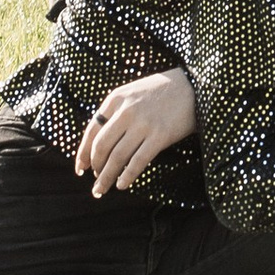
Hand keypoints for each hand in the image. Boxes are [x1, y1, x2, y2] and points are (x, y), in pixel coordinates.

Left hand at [75, 66, 198, 195]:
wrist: (194, 85)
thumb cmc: (162, 91)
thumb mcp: (132, 93)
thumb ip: (116, 112)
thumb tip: (99, 143)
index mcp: (116, 98)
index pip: (92, 130)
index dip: (83, 152)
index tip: (80, 168)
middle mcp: (126, 111)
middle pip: (101, 146)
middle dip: (95, 167)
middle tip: (95, 180)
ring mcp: (143, 124)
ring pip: (117, 157)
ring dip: (106, 176)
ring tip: (102, 189)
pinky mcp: (160, 136)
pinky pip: (138, 161)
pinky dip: (127, 176)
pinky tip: (122, 185)